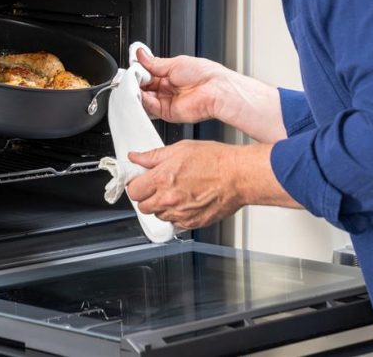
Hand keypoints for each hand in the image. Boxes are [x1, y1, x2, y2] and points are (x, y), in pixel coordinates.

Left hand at [126, 140, 299, 230]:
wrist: (239, 176)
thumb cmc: (215, 160)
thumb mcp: (180, 149)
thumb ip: (153, 156)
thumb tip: (136, 157)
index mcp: (162, 179)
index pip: (133, 190)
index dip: (136, 184)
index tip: (141, 181)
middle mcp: (169, 199)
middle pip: (143, 206)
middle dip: (147, 196)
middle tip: (158, 186)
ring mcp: (180, 213)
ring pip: (158, 216)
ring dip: (162, 206)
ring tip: (177, 192)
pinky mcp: (192, 223)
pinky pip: (175, 223)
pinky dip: (177, 215)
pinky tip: (187, 201)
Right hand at [135, 50, 229, 124]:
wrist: (215, 89)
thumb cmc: (204, 74)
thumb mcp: (174, 62)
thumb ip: (154, 63)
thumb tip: (140, 54)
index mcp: (169, 75)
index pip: (147, 74)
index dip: (138, 72)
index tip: (131, 68)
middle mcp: (167, 88)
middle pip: (144, 87)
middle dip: (136, 82)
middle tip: (130, 77)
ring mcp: (167, 101)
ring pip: (145, 98)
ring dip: (137, 93)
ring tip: (133, 86)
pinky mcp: (167, 113)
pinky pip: (151, 108)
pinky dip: (143, 101)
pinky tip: (140, 94)